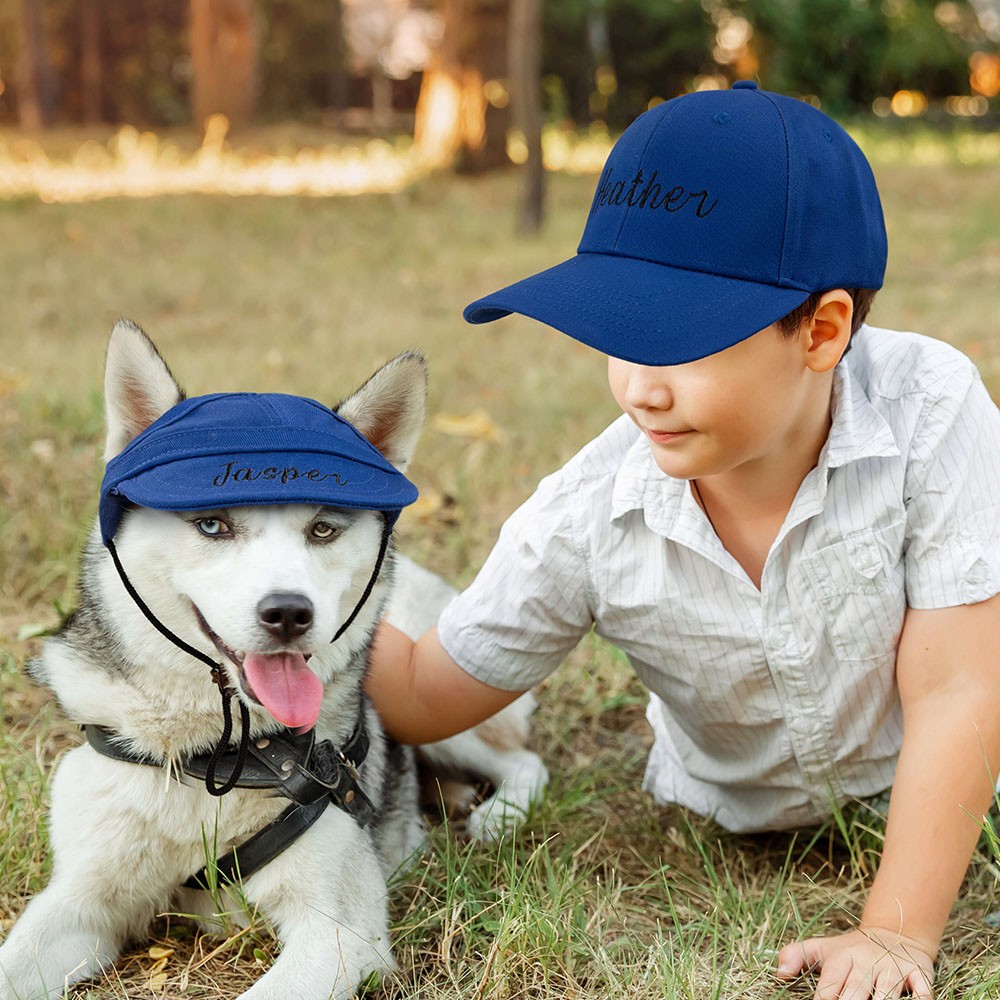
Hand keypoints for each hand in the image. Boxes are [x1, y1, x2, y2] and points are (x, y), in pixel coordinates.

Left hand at [776, 927, 934, 998]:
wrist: (893, 933)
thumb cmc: (850, 951)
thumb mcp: (822, 949)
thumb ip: (796, 955)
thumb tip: (779, 973)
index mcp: (842, 959)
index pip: (829, 986)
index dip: (823, 999)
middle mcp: (867, 963)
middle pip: (857, 992)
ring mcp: (894, 969)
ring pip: (888, 994)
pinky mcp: (919, 974)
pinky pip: (923, 990)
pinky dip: (921, 998)